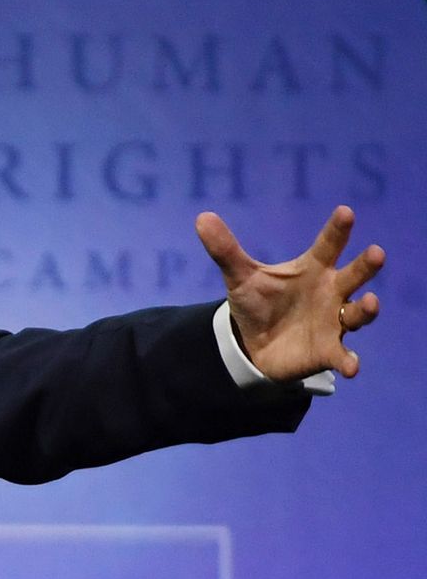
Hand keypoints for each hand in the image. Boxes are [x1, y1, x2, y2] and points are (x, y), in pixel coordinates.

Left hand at [196, 206, 384, 381]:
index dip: (337, 230)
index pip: (328, 245)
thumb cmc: (258, 302)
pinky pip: (343, 355)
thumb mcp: (240, 277)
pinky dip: (349, 361)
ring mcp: (334, 321)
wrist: (252, 343)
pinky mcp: (329, 350)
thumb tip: (202, 217)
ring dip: (366, 309)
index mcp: (313, 269)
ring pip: (357, 313)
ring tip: (370, 301)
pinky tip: (351, 367)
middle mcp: (331, 292)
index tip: (346, 212)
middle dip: (366, 265)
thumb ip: (225, 250)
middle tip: (376, 252)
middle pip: (354, 275)